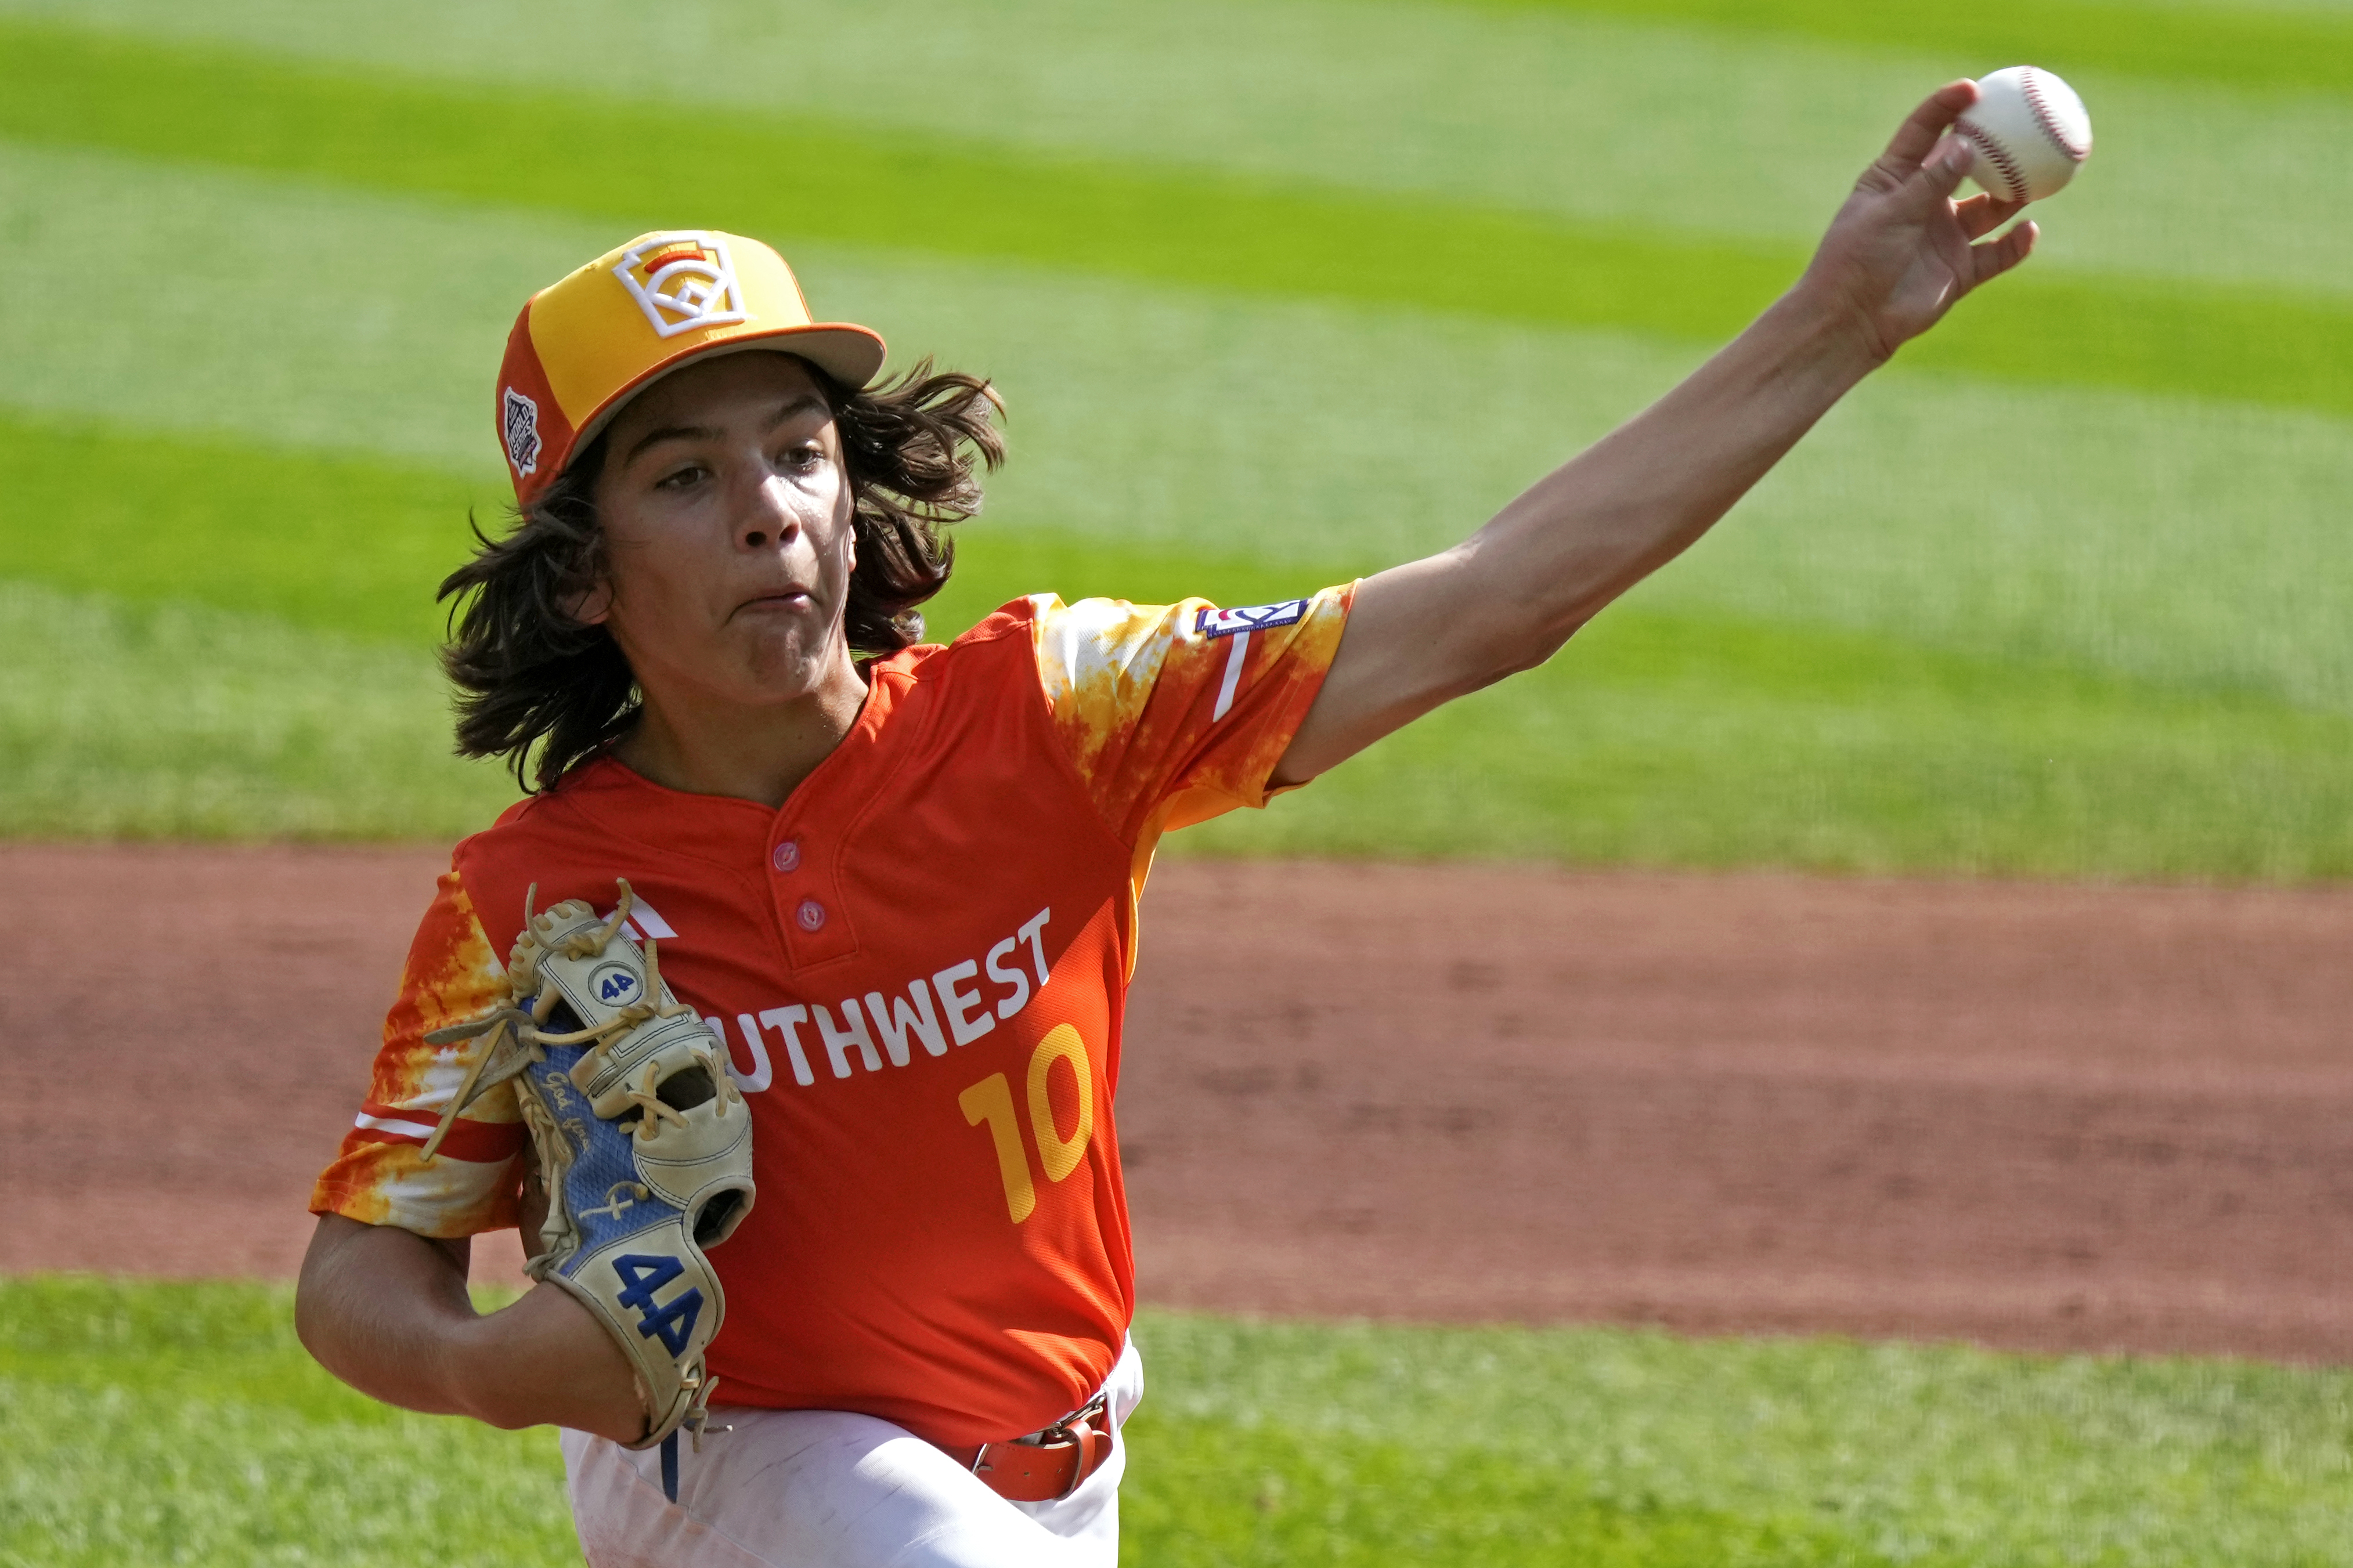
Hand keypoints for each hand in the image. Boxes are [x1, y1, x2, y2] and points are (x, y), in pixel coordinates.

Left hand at [1798, 81, 2038, 363]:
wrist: (1851, 321)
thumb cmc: (1856, 260)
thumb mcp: (1890, 214)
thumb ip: (1930, 183)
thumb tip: (1966, 147)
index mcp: (1895, 179)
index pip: (1924, 132)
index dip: (1948, 106)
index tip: (1974, 87)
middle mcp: (1925, 202)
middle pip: (1969, 163)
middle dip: (1996, 142)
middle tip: (2026, 120)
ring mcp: (1945, 235)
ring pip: (1992, 205)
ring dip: (2015, 191)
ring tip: (2039, 174)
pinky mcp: (1960, 269)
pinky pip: (1998, 253)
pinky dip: (2016, 243)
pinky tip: (2029, 230)